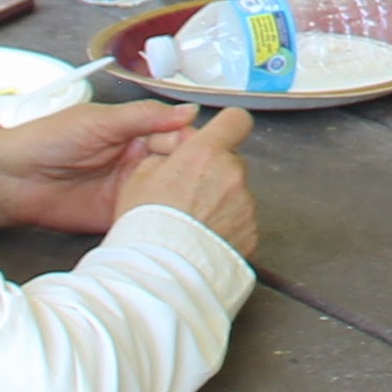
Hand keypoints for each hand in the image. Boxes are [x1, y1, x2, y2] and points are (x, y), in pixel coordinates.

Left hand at [0, 96, 226, 234]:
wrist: (10, 179)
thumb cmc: (49, 139)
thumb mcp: (99, 121)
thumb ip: (143, 117)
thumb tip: (190, 113)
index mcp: (136, 132)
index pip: (178, 136)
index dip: (194, 145)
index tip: (208, 154)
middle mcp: (139, 160)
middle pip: (179, 166)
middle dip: (194, 174)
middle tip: (205, 184)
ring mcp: (131, 190)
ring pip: (169, 193)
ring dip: (183, 199)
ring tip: (198, 207)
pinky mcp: (120, 216)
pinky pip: (149, 217)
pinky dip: (162, 220)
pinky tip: (178, 224)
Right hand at [110, 102, 257, 256]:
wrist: (160, 270)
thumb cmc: (146, 224)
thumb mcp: (140, 176)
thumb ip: (167, 154)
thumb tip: (177, 150)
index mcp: (207, 153)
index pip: (235, 120)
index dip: (227, 126)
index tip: (218, 136)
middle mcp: (233, 175)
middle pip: (232, 161)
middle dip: (215, 172)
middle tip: (189, 193)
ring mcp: (246, 205)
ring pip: (237, 194)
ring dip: (221, 202)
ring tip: (192, 223)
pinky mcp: (251, 233)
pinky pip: (241, 222)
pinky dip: (227, 227)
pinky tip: (203, 239)